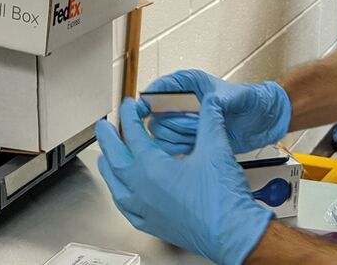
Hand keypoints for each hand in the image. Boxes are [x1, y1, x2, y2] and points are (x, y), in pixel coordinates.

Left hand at [96, 98, 273, 264]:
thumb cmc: (223, 200)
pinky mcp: (151, 225)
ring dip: (108, 166)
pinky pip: (124, 207)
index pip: (133, 134)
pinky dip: (119, 193)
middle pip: (114, 158)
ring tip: (106, 156)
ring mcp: (143, 210)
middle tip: (103, 125)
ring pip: (114, 184)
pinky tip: (122, 192)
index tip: (128, 105)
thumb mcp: (216, 149)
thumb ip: (210, 120)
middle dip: (107, 138)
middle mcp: (140, 190)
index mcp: (151, 168)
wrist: (234, 234)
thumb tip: (210, 102)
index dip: (129, 115)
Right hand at [136, 70, 291, 154]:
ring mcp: (182, 122)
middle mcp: (181, 102)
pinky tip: (196, 148)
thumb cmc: (252, 101)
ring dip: (177, 138)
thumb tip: (209, 104)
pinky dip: (179, 150)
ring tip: (199, 137)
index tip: (146, 108)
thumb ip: (222, 100)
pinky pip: (169, 148)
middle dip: (172, 123)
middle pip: (157, 115)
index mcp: (190, 83)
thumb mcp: (239, 97)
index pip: (161, 87)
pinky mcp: (186, 139)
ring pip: (160, 134)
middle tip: (194, 126)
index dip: (150, 98)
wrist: (262, 121)